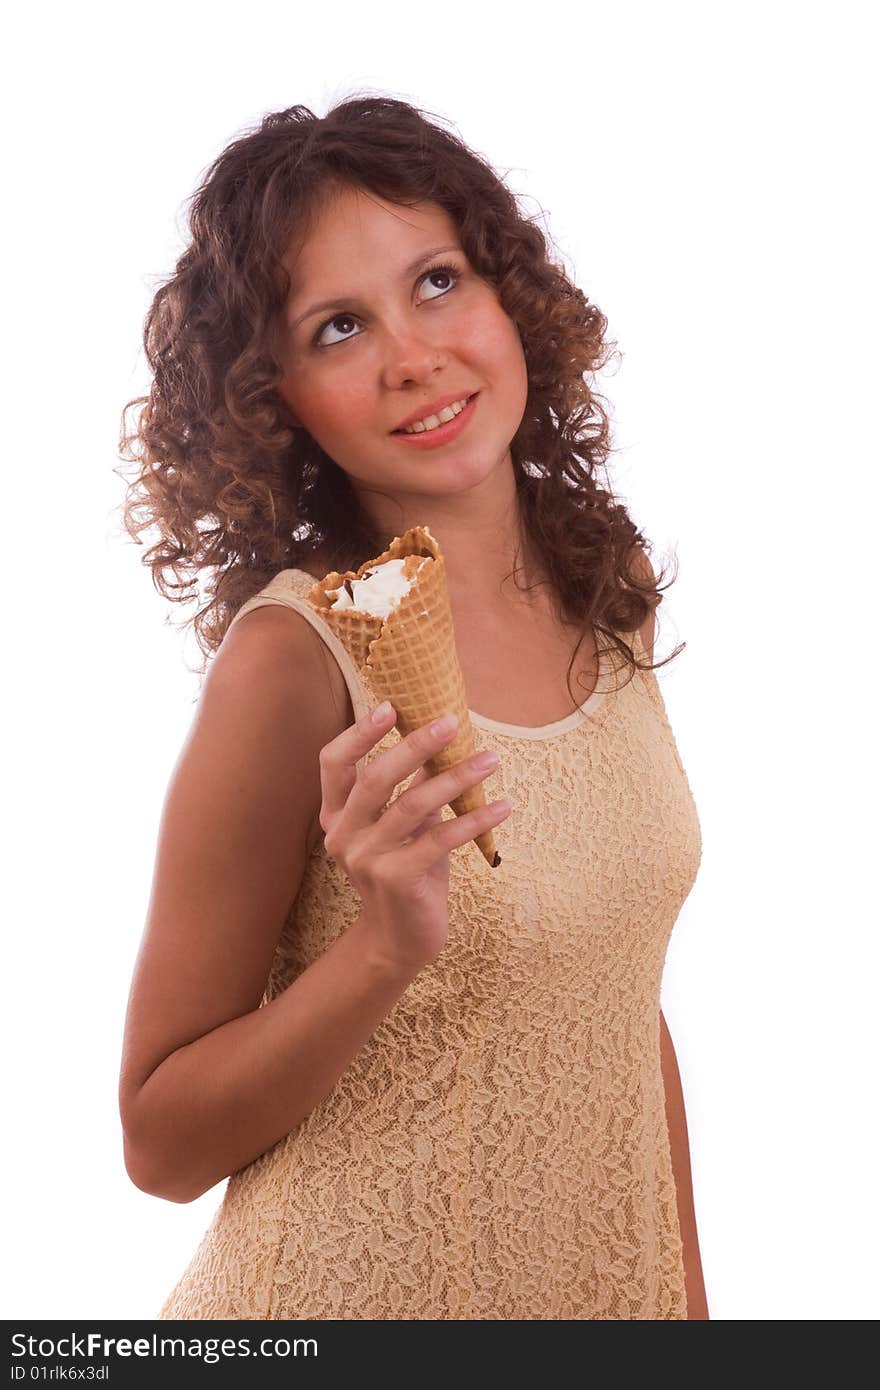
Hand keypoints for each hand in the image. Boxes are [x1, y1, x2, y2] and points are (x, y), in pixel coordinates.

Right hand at [318, 702, 509, 969]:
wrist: (401, 939)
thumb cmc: (407, 871)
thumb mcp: (405, 825)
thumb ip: (412, 786)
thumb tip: (442, 734)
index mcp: (336, 815)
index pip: (333, 762)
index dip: (359, 733)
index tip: (392, 706)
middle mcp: (343, 835)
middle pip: (375, 778)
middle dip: (415, 745)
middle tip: (452, 721)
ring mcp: (367, 859)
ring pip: (413, 805)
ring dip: (457, 778)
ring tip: (491, 759)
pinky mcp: (397, 879)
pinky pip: (440, 839)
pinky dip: (475, 819)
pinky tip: (502, 806)